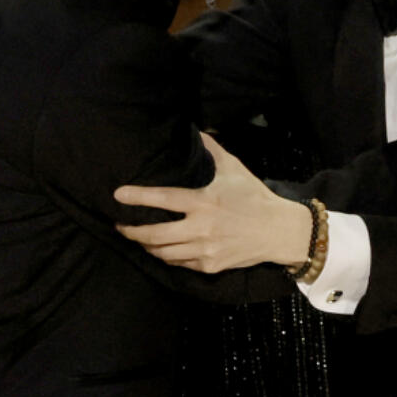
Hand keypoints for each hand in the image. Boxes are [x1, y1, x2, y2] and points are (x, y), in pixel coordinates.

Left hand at [114, 133, 311, 272]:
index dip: (137, 197)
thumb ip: (211, 149)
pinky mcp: (209, 266)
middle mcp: (201, 229)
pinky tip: (160, 249)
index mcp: (203, 202)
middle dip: (131, 231)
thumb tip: (195, 130)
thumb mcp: (233, 168)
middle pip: (154, 235)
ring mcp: (204, 251)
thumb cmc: (253, 196)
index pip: (162, 199)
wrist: (278, 231)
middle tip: (119, 225)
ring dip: (145, 246)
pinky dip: (165, 256)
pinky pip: (178, 264)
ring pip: (162, 253)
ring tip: (137, 237)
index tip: (118, 195)